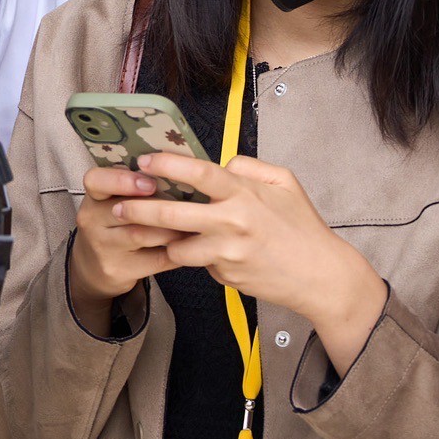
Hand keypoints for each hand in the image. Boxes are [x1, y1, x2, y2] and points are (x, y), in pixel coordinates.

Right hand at [64, 165, 184, 331]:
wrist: (95, 265)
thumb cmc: (115, 223)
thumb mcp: (114, 201)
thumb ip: (136, 186)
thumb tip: (180, 168)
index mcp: (93, 197)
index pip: (95, 181)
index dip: (122, 180)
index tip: (149, 182)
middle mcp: (92, 220)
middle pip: (123, 210)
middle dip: (157, 207)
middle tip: (184, 204)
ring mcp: (103, 247)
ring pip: (141, 235)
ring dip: (171, 229)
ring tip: (194, 223)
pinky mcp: (118, 269)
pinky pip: (154, 259)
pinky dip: (177, 252)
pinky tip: (191, 245)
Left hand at [116, 151, 389, 370]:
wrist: (321, 277)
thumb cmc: (303, 228)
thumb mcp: (285, 184)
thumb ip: (250, 168)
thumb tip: (221, 164)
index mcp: (244, 195)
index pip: (199, 173)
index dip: (167, 164)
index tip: (144, 160)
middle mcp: (232, 222)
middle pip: (172, 214)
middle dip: (138, 210)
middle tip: (117, 207)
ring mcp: (227, 252)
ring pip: (177, 246)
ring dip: (159, 241)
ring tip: (140, 233)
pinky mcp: (225, 275)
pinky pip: (198, 263)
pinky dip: (193, 257)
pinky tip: (195, 253)